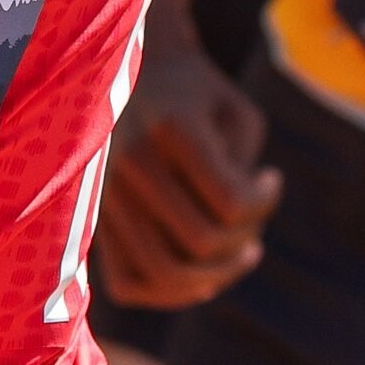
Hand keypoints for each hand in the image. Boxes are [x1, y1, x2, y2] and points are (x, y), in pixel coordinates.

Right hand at [97, 27, 280, 308]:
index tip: (271, 178)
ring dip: (215, 276)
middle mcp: (128, 162)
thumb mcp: (237, 112)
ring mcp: (105, 195)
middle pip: (200, 242)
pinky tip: (201, 272)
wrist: (131, 72)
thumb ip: (246, 170)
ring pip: (163, 274)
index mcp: (170, 125)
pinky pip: (127, 283)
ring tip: (240, 252)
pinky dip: (167, 293)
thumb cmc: (197, 94)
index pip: (231, 200)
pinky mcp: (93, 218)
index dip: (266, 201)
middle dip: (243, 241)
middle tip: (255, 220)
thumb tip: (235, 233)